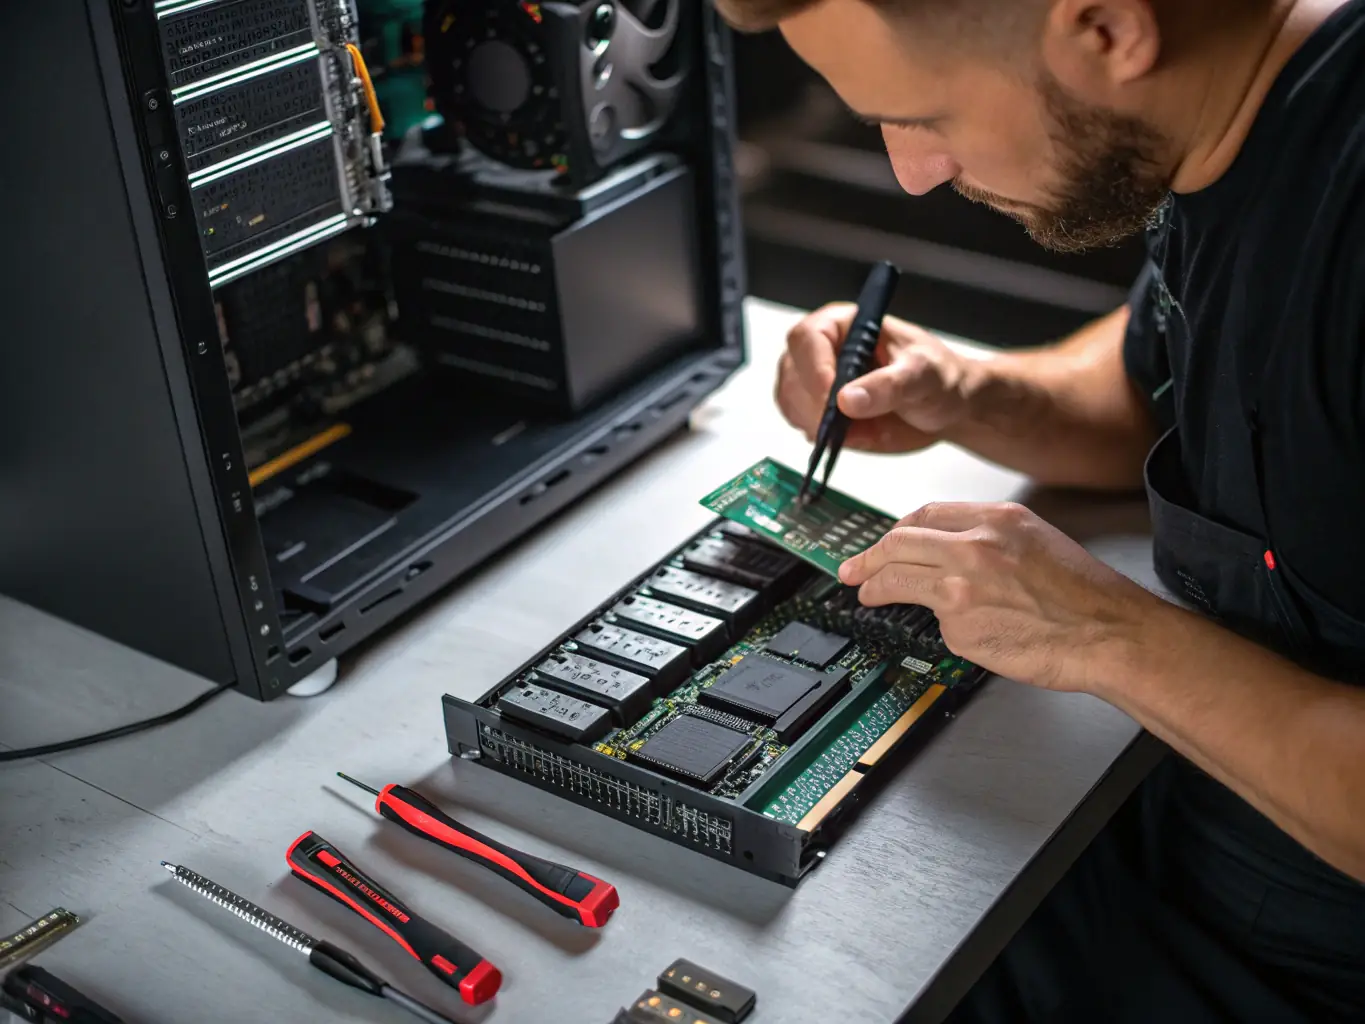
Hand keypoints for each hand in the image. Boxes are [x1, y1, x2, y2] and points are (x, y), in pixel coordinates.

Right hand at [776, 303, 974, 452]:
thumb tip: (847, 400)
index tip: (831, 401)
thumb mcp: (922, 376)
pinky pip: (800, 422)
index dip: (813, 368)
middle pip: (791, 371)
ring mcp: (815, 380)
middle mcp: (822, 349)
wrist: (946, 405)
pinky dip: (817, 435)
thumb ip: (887, 386)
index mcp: (844, 325)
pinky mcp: (818, 409)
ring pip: (790, 400)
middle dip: (812, 403)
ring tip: (856, 430)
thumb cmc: (937, 378)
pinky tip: (846, 436)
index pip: (808, 338)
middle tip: (843, 427)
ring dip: (814, 422)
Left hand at [838, 502, 1156, 690]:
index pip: (925, 515)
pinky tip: (957, 629)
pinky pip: (934, 620)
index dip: (898, 530)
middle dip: (868, 556)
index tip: (885, 542)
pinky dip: (938, 624)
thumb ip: (988, 539)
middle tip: (853, 568)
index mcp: (996, 519)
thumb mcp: (1036, 541)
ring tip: (865, 593)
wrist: (1110, 633)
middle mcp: (974, 545)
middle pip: (898, 542)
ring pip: (898, 577)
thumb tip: (945, 550)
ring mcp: (962, 584)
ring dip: (873, 587)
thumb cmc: (1085, 596)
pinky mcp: (959, 624)